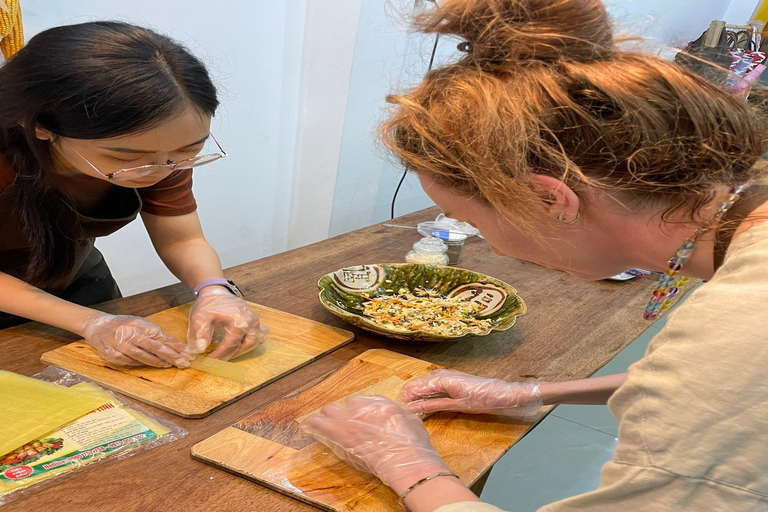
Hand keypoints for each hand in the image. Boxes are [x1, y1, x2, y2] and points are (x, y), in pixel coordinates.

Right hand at [81, 314, 191, 367]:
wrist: (96, 325)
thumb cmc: (122, 325)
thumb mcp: (139, 323)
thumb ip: (154, 333)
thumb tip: (173, 344)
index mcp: (139, 324)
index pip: (160, 336)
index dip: (174, 345)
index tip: (186, 352)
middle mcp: (130, 333)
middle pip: (153, 346)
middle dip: (170, 356)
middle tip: (183, 362)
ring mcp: (120, 344)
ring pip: (141, 355)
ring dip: (156, 361)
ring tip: (168, 365)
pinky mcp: (110, 353)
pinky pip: (127, 361)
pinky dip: (137, 363)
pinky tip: (147, 365)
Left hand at [185, 288, 266, 359]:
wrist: (215, 291)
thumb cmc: (208, 304)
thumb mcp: (200, 317)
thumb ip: (200, 333)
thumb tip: (200, 349)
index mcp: (238, 320)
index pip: (231, 344)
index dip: (220, 355)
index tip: (209, 360)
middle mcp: (250, 322)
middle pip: (246, 345)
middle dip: (232, 353)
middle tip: (219, 358)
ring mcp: (255, 321)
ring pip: (255, 342)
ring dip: (242, 349)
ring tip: (228, 352)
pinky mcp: (255, 322)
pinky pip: (257, 336)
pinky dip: (249, 342)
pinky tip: (237, 344)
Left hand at [300, 395, 450, 493]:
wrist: (406, 462)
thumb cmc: (413, 445)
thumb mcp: (410, 420)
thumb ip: (396, 413)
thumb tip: (393, 414)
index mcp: (379, 403)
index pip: (360, 400)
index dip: (357, 410)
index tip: (357, 417)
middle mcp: (362, 408)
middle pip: (342, 403)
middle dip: (341, 412)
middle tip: (341, 423)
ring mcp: (349, 420)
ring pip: (328, 410)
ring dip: (326, 417)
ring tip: (319, 423)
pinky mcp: (340, 436)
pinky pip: (319, 425)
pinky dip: (313, 425)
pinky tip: (308, 426)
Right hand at [398, 369, 541, 416]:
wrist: (502, 393)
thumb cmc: (482, 399)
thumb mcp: (457, 405)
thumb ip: (433, 405)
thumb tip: (413, 408)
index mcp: (441, 378)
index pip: (414, 387)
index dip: (404, 399)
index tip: (398, 412)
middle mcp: (441, 373)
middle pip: (416, 384)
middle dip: (407, 397)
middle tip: (400, 413)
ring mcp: (445, 375)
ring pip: (422, 384)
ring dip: (414, 396)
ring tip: (408, 410)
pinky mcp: (450, 380)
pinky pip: (431, 386)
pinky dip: (424, 394)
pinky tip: (421, 403)